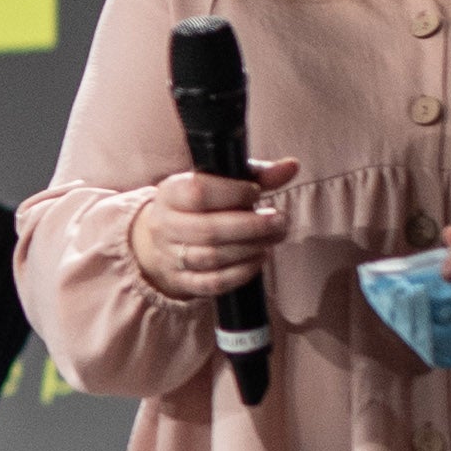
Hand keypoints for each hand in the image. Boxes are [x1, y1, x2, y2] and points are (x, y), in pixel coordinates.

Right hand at [127, 158, 298, 301]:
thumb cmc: (198, 205)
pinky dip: (239, 274)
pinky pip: (211, 284)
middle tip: (280, 221)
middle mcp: (165, 226)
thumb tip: (292, 167)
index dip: (233, 193)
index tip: (256, 193)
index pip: (198, 192)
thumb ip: (255, 176)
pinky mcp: (181, 282)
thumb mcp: (217, 183)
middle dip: (251, 226)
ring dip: (249, 249)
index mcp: (170, 193)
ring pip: (211, 258)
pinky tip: (258, 261)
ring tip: (271, 239)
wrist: (159, 240)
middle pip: (209, 230)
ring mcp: (170, 257)